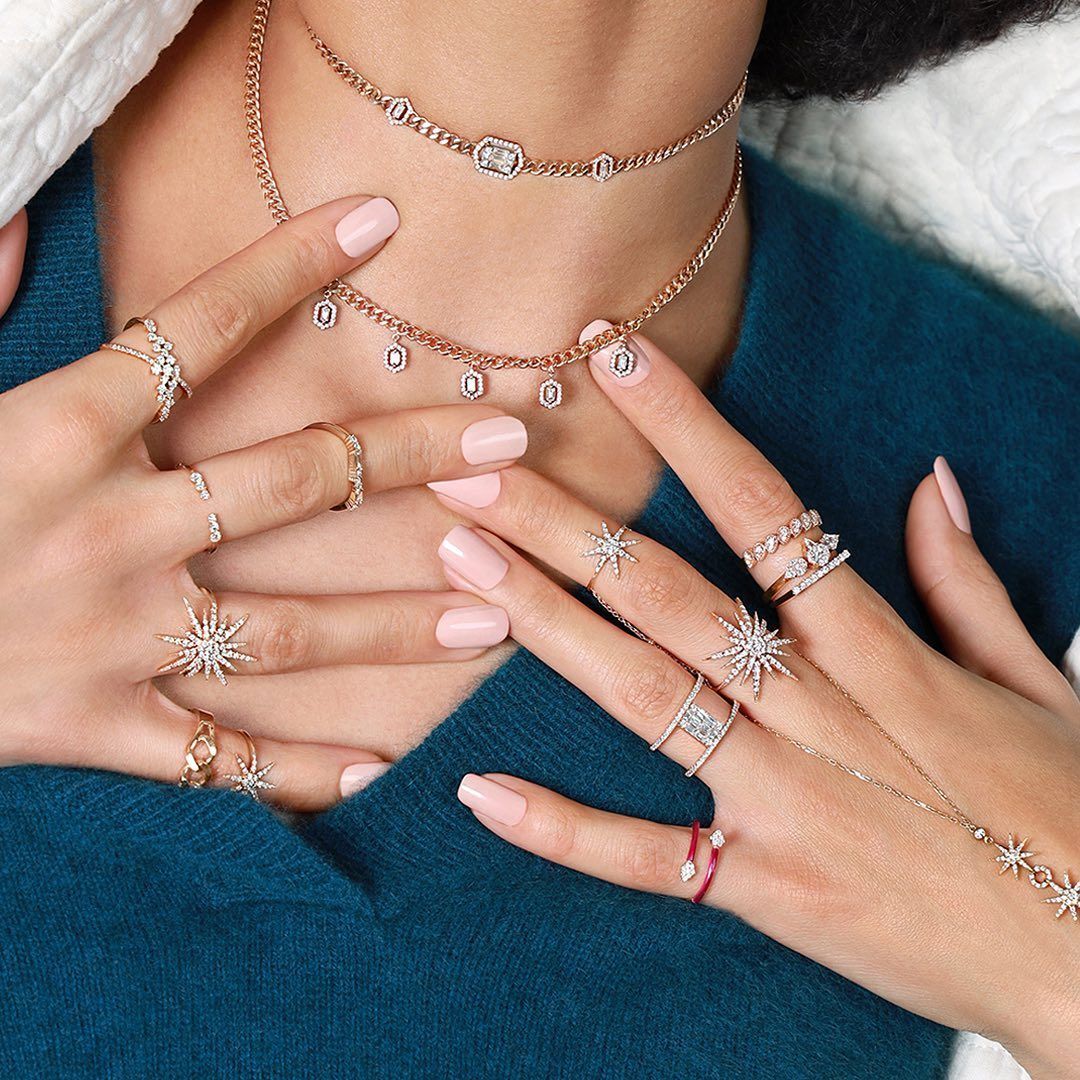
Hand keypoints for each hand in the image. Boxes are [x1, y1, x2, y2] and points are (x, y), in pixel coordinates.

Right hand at [0, 195, 522, 810]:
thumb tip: (11, 215)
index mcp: (55, 430)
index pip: (196, 327)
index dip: (291, 266)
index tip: (379, 225)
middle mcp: (108, 528)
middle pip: (295, 480)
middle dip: (413, 456)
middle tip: (509, 443)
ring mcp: (111, 637)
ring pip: (291, 632)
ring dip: (399, 625)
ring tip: (496, 617)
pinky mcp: (91, 729)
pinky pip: (215, 759)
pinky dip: (292, 773)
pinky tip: (375, 769)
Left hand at [432, 326, 1079, 1075]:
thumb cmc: (1073, 811)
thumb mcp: (1038, 678)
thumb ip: (967, 579)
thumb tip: (930, 481)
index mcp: (880, 647)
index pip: (763, 505)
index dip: (683, 425)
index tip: (613, 358)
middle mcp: (817, 708)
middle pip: (669, 591)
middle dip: (565, 522)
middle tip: (473, 466)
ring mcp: (783, 800)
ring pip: (642, 696)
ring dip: (544, 625)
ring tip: (460, 563)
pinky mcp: (765, 887)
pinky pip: (647, 855)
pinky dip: (562, 828)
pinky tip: (478, 791)